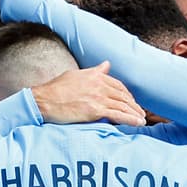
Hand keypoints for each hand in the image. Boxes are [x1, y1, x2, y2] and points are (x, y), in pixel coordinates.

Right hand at [28, 62, 145, 126]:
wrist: (43, 100)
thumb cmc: (55, 89)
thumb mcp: (76, 75)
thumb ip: (94, 71)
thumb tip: (106, 64)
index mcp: (95, 76)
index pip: (117, 85)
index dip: (127, 94)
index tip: (131, 102)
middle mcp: (99, 85)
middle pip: (123, 95)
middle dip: (134, 105)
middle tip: (141, 112)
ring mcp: (98, 97)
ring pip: (123, 105)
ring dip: (135, 113)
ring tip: (142, 119)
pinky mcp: (95, 110)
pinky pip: (118, 115)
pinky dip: (130, 119)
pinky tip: (138, 123)